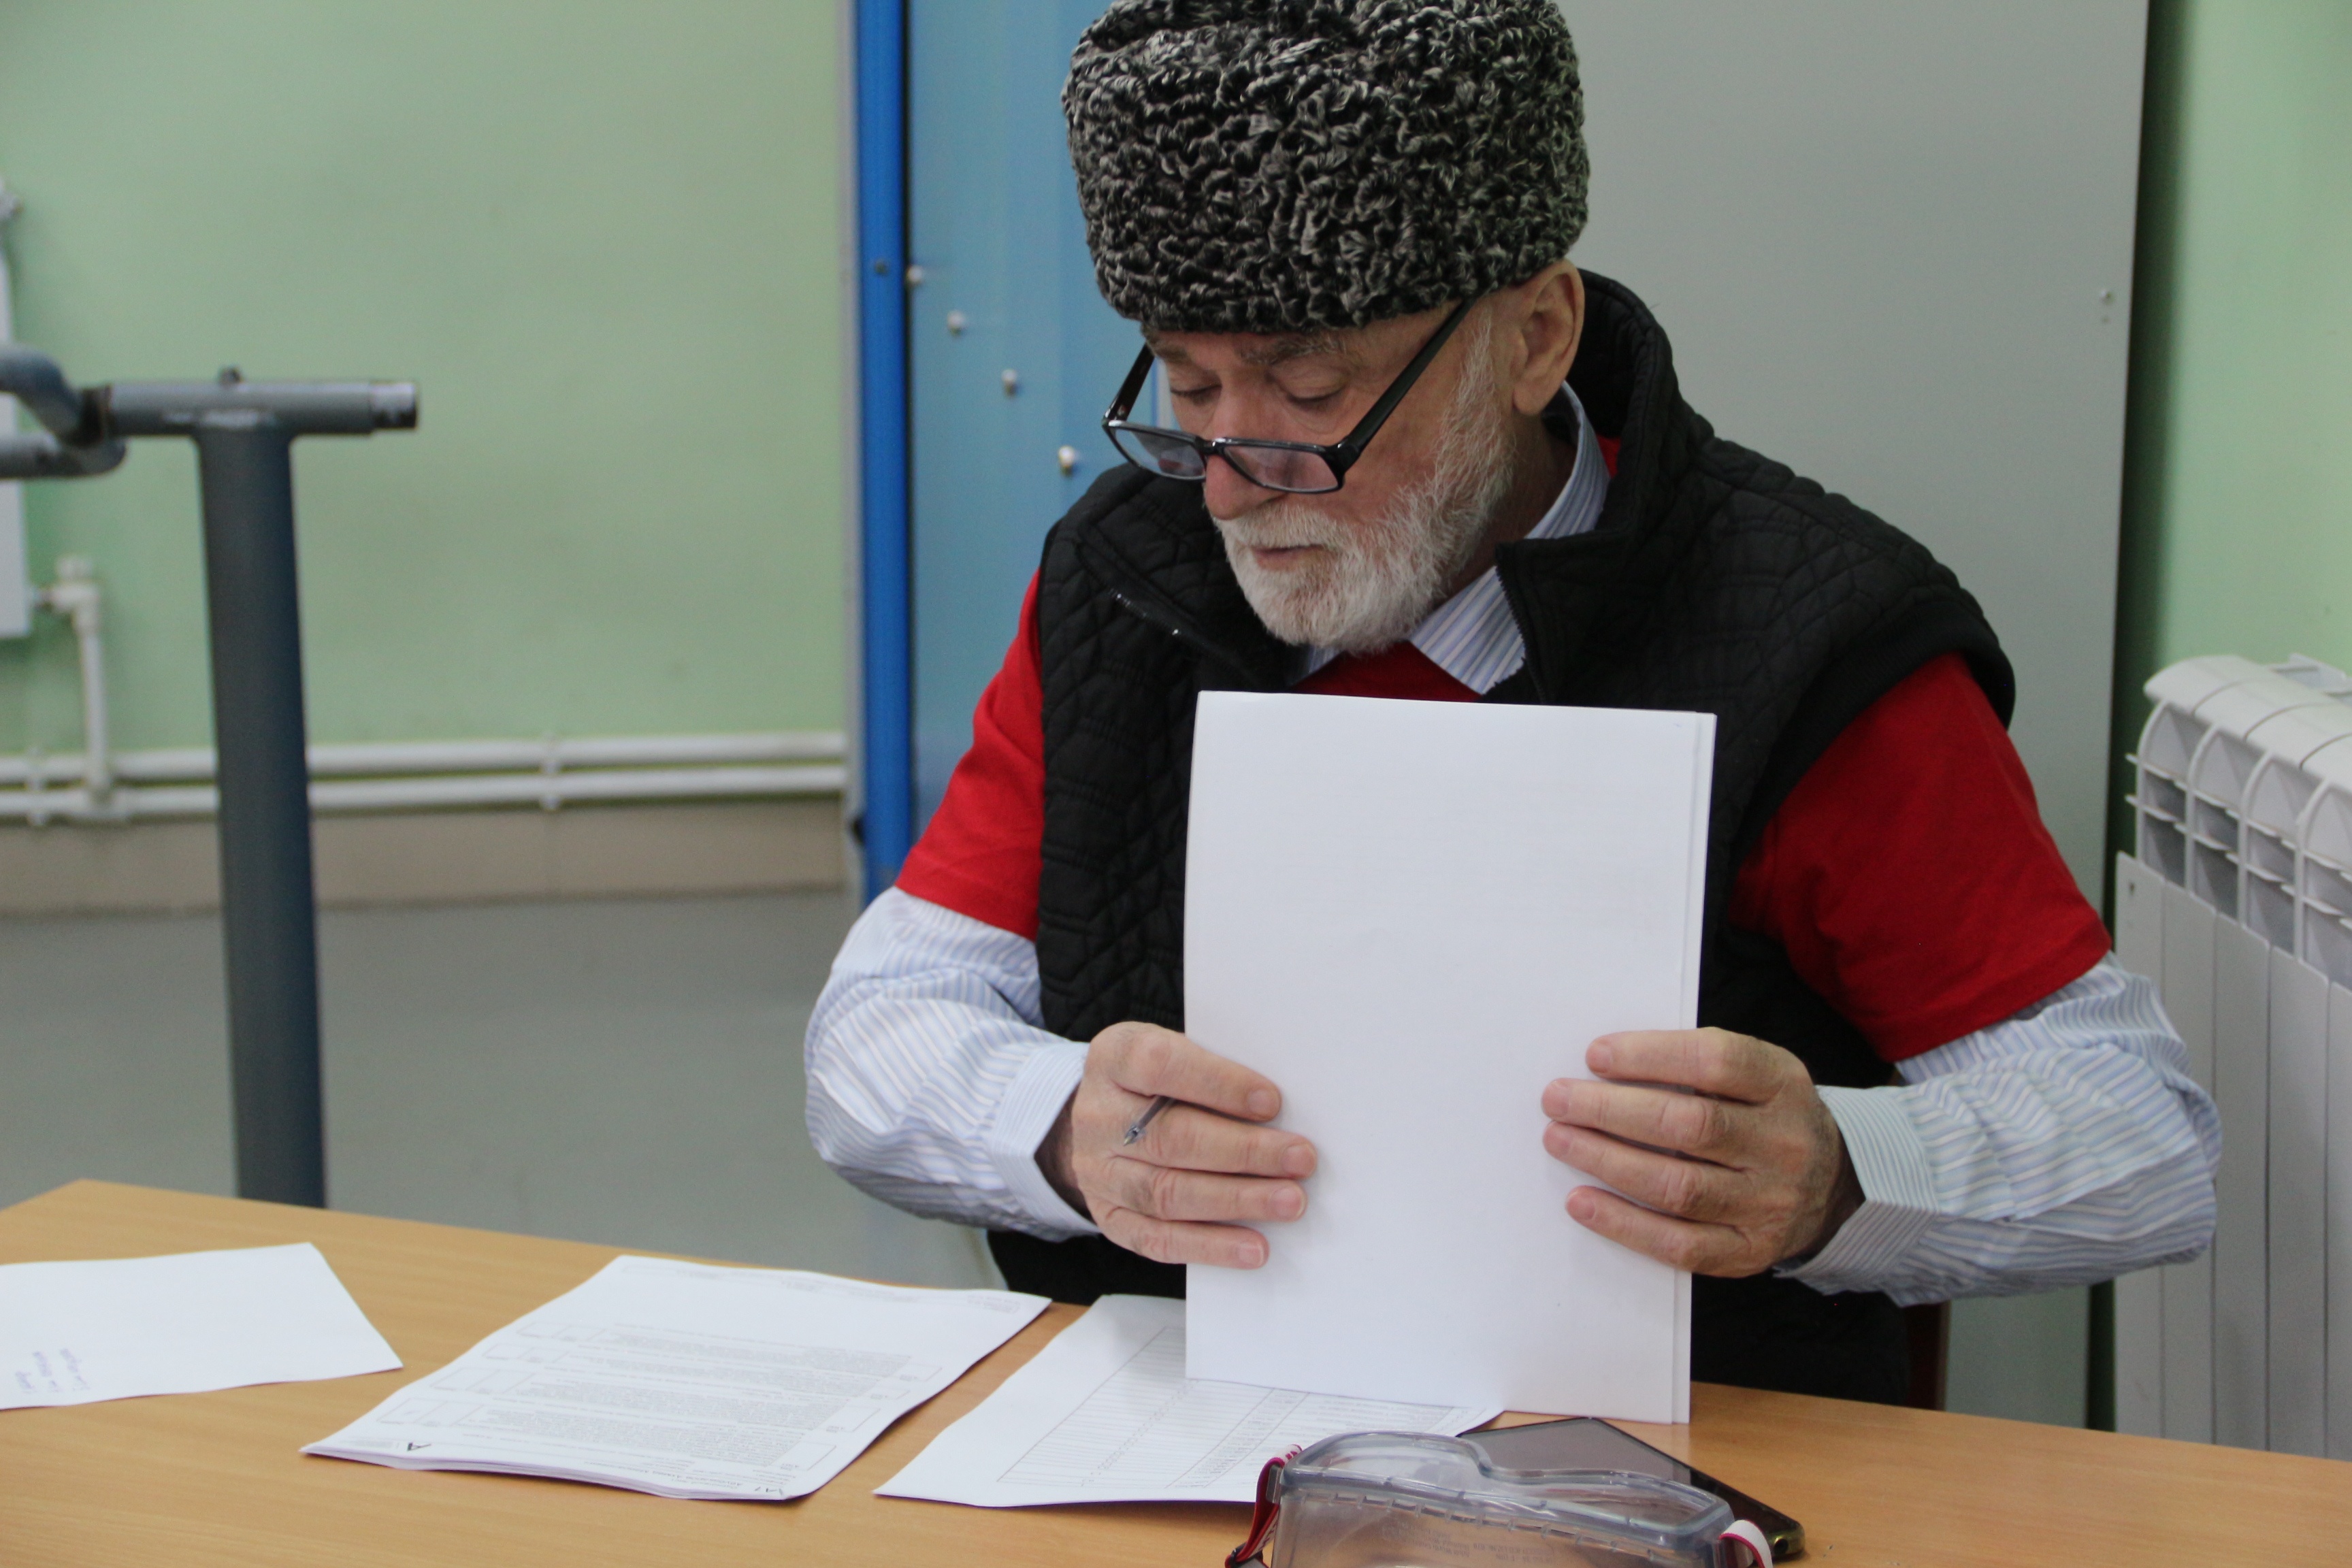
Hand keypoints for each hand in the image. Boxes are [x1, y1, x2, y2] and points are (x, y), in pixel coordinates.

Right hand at [1038, 1021, 1316, 1268]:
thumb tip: (1280, 1111)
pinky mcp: (1110, 1218)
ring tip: (1288, 1201)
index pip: (1159, 1066)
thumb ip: (1218, 1071)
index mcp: (1114, 1059)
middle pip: (1171, 1138)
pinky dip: (1211, 1246)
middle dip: (1244, 1151)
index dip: (1218, 1084)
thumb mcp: (1178, 1052)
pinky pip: (1159, 1239)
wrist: (1105, 1120)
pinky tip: (1254, 1247)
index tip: (1271, 1103)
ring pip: (1167, 1193)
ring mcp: (1097, 1173)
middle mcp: (1098, 1117)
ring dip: (1237, 1200)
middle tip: (1299, 1159)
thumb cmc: (1159, 1082)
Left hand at [1540, 1029, 1860, 1275]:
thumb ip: (1697, 1064)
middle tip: (1558, 1099)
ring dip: (1607, 1161)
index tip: (1595, 1056)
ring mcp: (1769, 1203)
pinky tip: (1582, 1201)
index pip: (1716, 1062)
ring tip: (1561, 1140)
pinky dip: (1623, 1223)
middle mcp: (1783, 1145)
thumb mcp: (1755, 1074)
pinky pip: (1680, 1245)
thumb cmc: (1765, 1115)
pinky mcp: (1749, 1251)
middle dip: (1611, 1111)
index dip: (1650, 1056)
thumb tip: (1605, 1065)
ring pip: (1678, 1187)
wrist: (1833, 1185)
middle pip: (1690, 1126)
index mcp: (1783, 1085)